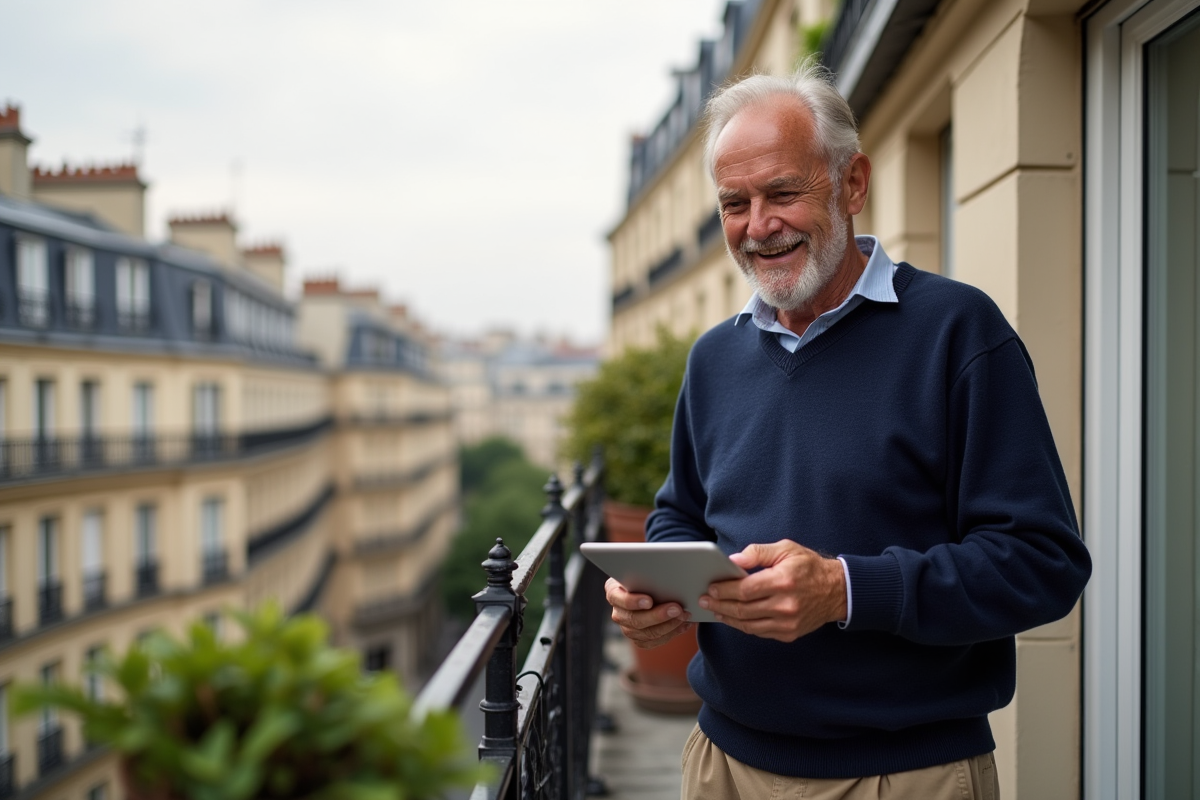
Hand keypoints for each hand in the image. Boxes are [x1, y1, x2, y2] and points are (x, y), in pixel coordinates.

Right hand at [604, 577, 693, 648]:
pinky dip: (672, 633)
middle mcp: (618, 612)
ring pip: (646, 633)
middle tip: (677, 608)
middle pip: (634, 620)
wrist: (652, 588)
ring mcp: (627, 628)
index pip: (617, 599)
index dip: (632, 601)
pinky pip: (655, 641)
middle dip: (658, 615)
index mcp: (614, 592)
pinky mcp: (639, 639)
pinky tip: (684, 624)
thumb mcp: (644, 569)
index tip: (649, 600)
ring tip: (684, 615)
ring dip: (669, 625)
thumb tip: (664, 573)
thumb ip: (648, 572)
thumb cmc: (647, 574)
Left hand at [698, 540, 846, 641]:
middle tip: (704, 601)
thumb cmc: (809, 567)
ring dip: (728, 618)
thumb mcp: (786, 549)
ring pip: (748, 624)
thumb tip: (733, 560)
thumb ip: (757, 553)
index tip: (710, 588)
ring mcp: (787, 623)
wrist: (837, 591)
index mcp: (783, 581)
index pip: (744, 590)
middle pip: (743, 609)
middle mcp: (785, 605)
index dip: (724, 590)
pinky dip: (743, 626)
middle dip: (719, 605)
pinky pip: (759, 632)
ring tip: (714, 611)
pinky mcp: (789, 634)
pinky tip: (733, 618)